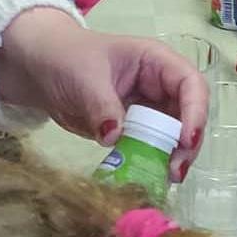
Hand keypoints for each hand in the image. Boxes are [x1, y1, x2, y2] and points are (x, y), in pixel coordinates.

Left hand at [0, 9, 207, 176]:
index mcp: (156, 61)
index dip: (195, 111)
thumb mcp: (84, 77)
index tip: (185, 140)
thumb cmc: (66, 58)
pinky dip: (151, 163)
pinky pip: (149, 148)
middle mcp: (159, 86)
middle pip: (189, 115)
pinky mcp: (134, 130)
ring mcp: (148, 109)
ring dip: (173, 157)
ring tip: (164, 178)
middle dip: (187, 143)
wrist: (41, 69)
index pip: (190, 84)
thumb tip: (115, 137)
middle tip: (175, 170)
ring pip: (174, 136)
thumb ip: (102, 105)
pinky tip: (147, 178)